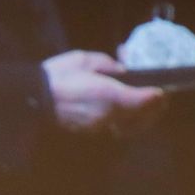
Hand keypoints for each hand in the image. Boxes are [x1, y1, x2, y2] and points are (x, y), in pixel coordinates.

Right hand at [42, 50, 164, 135]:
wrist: (32, 99)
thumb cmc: (58, 75)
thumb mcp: (84, 60)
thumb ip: (108, 64)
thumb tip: (122, 70)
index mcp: (112, 96)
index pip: (146, 99)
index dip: (157, 94)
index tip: (161, 89)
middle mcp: (112, 116)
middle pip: (144, 116)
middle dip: (155, 108)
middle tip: (160, 99)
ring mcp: (103, 128)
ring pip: (133, 127)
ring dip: (144, 119)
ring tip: (147, 109)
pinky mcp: (93, 134)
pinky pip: (119, 131)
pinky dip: (128, 125)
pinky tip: (128, 117)